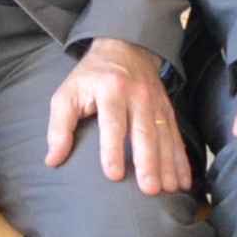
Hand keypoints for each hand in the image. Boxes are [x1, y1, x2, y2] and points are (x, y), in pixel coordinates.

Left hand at [46, 37, 191, 196]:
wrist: (125, 47)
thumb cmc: (91, 77)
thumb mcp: (67, 93)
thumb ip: (59, 127)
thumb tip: (52, 160)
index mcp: (110, 89)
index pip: (112, 122)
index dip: (112, 149)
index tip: (114, 175)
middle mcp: (137, 95)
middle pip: (144, 131)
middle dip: (148, 162)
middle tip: (149, 189)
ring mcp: (156, 103)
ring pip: (164, 136)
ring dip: (168, 165)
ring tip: (169, 189)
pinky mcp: (168, 110)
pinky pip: (176, 137)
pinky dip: (182, 160)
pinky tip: (184, 181)